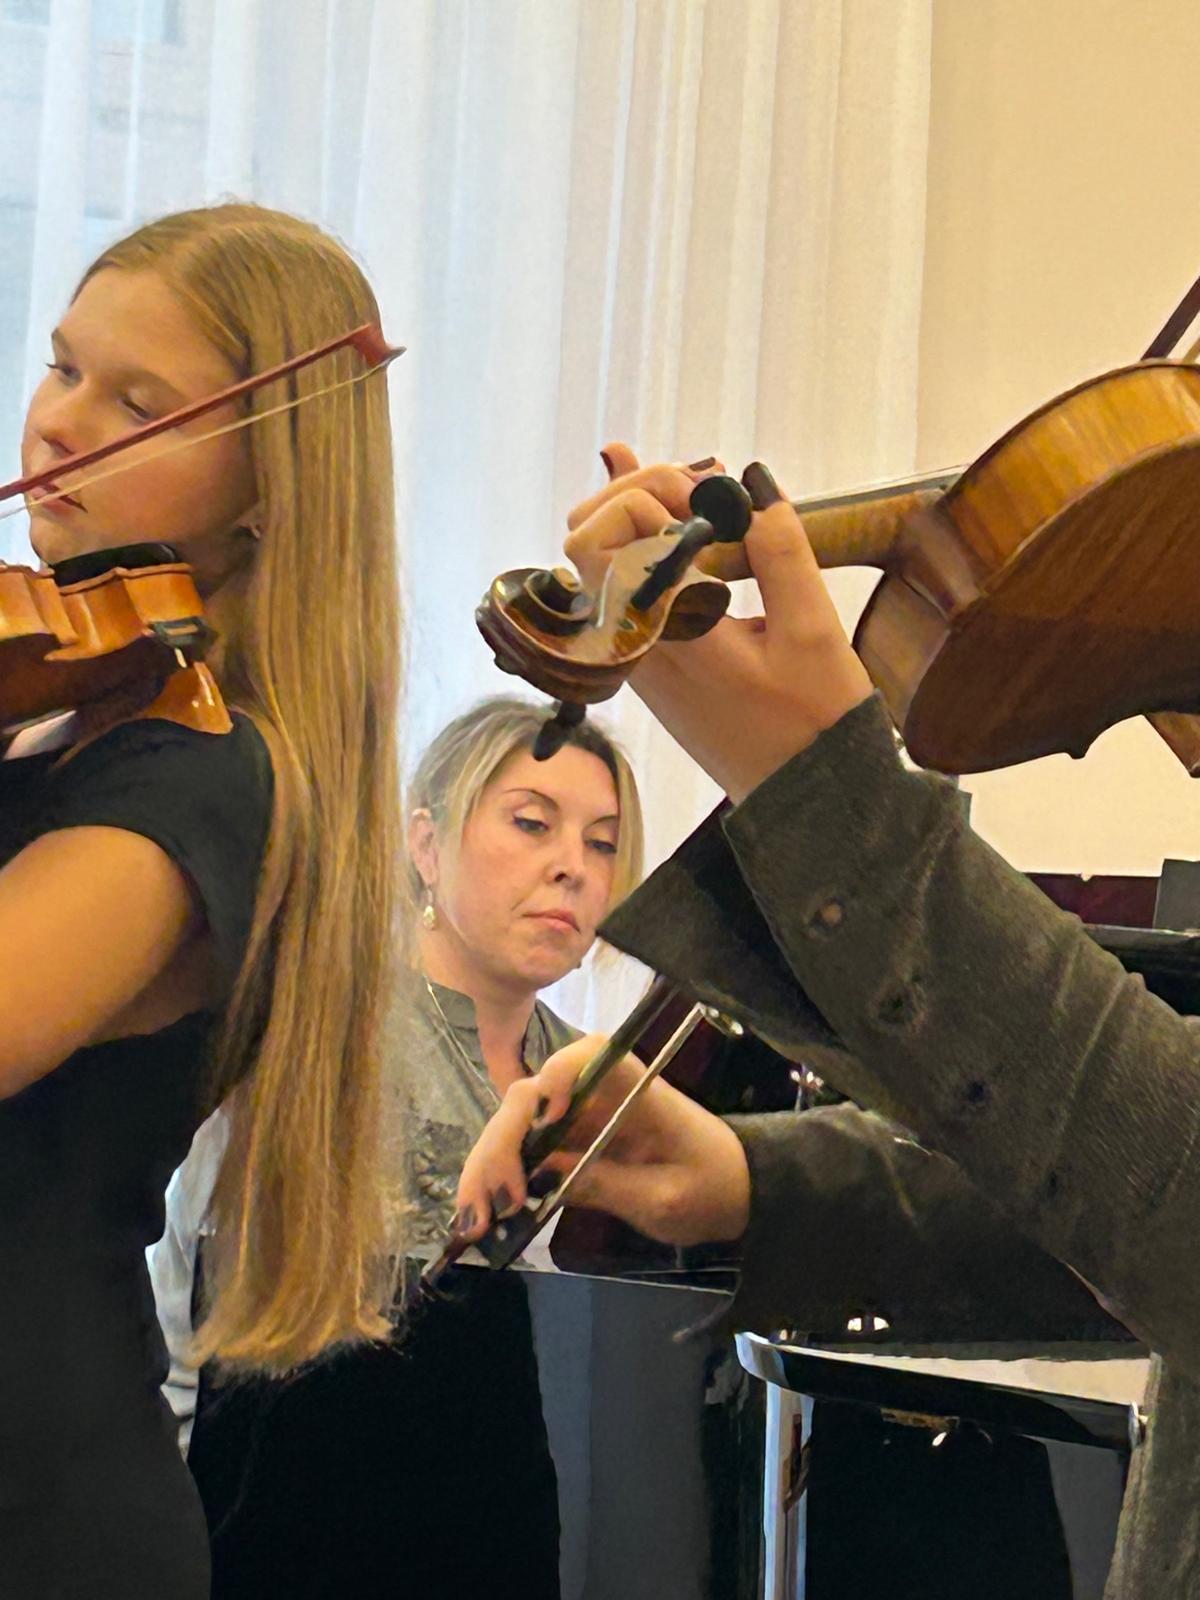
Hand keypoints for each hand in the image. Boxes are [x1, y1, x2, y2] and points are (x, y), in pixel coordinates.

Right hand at [453, 1033, 751, 1246]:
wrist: (733, 1192)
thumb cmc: (710, 1187)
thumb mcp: (663, 1198)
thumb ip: (605, 1183)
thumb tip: (544, 1176)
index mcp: (634, 1088)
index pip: (589, 1056)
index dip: (559, 1076)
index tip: (547, 1119)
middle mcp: (597, 1093)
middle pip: (532, 1096)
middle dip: (501, 1144)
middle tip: (487, 1203)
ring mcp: (578, 1117)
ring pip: (517, 1125)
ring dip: (487, 1168)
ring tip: (471, 1221)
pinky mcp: (569, 1142)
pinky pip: (524, 1152)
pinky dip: (499, 1180)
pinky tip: (481, 1216)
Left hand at [566, 444, 873, 801]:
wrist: (805, 799)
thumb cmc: (816, 722)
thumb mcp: (812, 629)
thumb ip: (779, 549)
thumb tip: (750, 479)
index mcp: (667, 630)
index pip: (603, 537)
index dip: (646, 494)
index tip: (709, 497)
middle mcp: (636, 643)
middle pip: (585, 538)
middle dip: (635, 492)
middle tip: (702, 491)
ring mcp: (636, 655)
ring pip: (601, 563)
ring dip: (642, 516)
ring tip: (701, 498)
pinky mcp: (651, 665)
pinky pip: (626, 591)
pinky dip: (649, 547)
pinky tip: (684, 518)